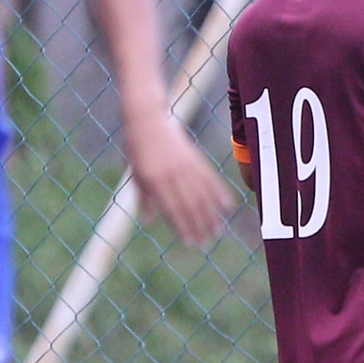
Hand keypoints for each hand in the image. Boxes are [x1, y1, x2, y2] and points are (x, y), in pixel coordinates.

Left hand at [126, 112, 230, 245]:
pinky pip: (210, 178)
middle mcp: (173, 175)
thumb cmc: (136, 148)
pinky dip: (220, 193)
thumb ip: (144, 198)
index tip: (189, 242)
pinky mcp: (196, 158)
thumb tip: (148, 222)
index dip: (181, 227)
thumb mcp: (135, 174)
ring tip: (218, 230)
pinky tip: (227, 205)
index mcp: (155, 181)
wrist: (147, 120)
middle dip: (198, 226)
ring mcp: (186, 166)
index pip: (172, 209)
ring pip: (202, 195)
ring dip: (211, 214)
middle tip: (206, 242)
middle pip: (190, 205)